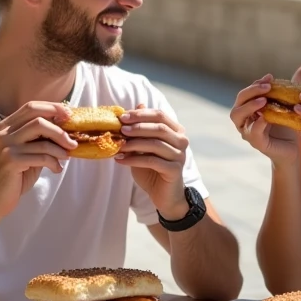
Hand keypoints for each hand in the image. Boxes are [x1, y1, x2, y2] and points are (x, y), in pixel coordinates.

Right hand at [0, 101, 76, 219]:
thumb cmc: (13, 176)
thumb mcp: (25, 152)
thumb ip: (38, 138)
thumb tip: (65, 127)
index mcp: (5, 126)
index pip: (31, 107)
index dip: (52, 108)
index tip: (69, 115)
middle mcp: (3, 133)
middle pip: (38, 118)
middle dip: (60, 128)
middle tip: (72, 140)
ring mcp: (5, 146)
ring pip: (42, 139)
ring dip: (60, 148)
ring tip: (67, 156)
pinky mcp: (10, 161)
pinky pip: (41, 157)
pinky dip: (54, 162)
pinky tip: (57, 169)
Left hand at [117, 104, 189, 218]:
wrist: (163, 195)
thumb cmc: (152, 168)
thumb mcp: (144, 146)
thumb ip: (142, 128)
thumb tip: (137, 105)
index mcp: (176, 130)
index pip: (159, 115)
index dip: (141, 114)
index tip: (122, 117)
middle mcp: (182, 141)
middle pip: (159, 127)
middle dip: (137, 126)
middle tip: (120, 129)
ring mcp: (180, 155)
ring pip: (155, 144)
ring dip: (134, 143)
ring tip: (118, 145)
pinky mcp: (175, 170)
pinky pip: (152, 161)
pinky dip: (133, 159)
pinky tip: (120, 160)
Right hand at [229, 74, 298, 164]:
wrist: (292, 149)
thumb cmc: (284, 126)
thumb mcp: (280, 107)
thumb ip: (274, 95)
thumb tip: (270, 77)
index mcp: (247, 111)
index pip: (245, 94)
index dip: (255, 84)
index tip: (269, 77)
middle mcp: (243, 121)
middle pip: (238, 103)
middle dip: (251, 92)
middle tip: (267, 87)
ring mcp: (247, 132)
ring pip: (238, 116)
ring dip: (250, 106)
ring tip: (263, 100)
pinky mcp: (257, 143)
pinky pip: (252, 133)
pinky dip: (257, 124)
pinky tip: (265, 117)